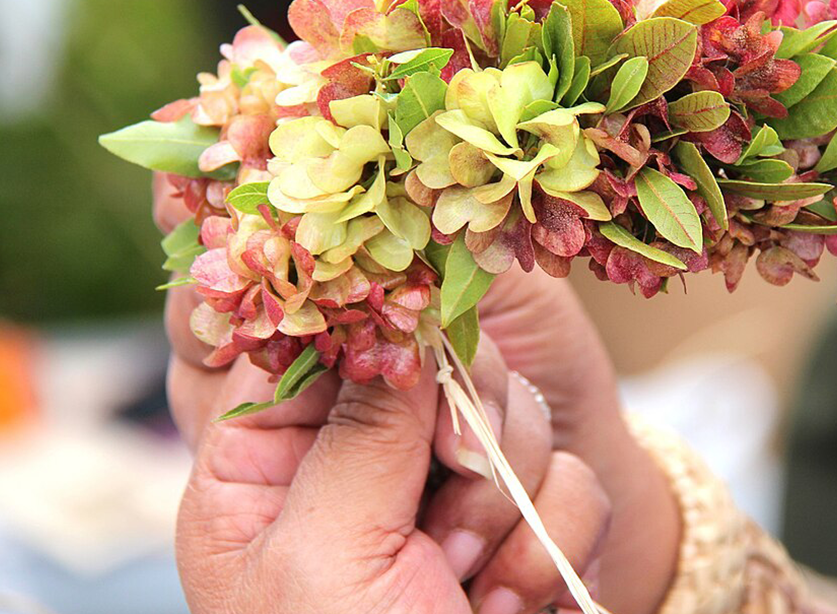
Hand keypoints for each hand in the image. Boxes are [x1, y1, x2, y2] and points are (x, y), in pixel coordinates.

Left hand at [158, 174, 680, 612]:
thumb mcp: (322, 558)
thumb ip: (358, 425)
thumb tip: (397, 310)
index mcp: (264, 465)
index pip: (297, 332)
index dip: (346, 289)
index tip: (396, 258)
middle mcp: (357, 460)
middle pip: (427, 355)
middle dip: (454, 432)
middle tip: (443, 512)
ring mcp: (445, 487)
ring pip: (514, 410)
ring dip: (504, 506)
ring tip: (464, 587)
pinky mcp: (521, 517)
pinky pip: (573, 473)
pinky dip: (553, 544)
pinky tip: (504, 605)